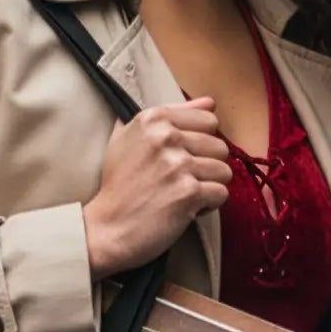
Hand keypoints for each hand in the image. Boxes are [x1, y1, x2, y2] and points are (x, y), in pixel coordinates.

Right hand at [83, 96, 231, 277]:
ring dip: (209, 187)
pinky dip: (208, 206)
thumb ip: (171, 116)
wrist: (107, 228)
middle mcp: (166, 136)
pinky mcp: (187, 192)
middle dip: (207, 167)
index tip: (182, 159)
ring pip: (224, 171)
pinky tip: (186, 209)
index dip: (200, 144)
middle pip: (219, 146)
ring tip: (184, 195)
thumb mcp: (131, 139)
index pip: (208, 120)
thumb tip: (209, 102)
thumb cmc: (118, 185)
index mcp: (154, 118)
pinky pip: (221, 193)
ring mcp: (178, 164)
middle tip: (182, 181)